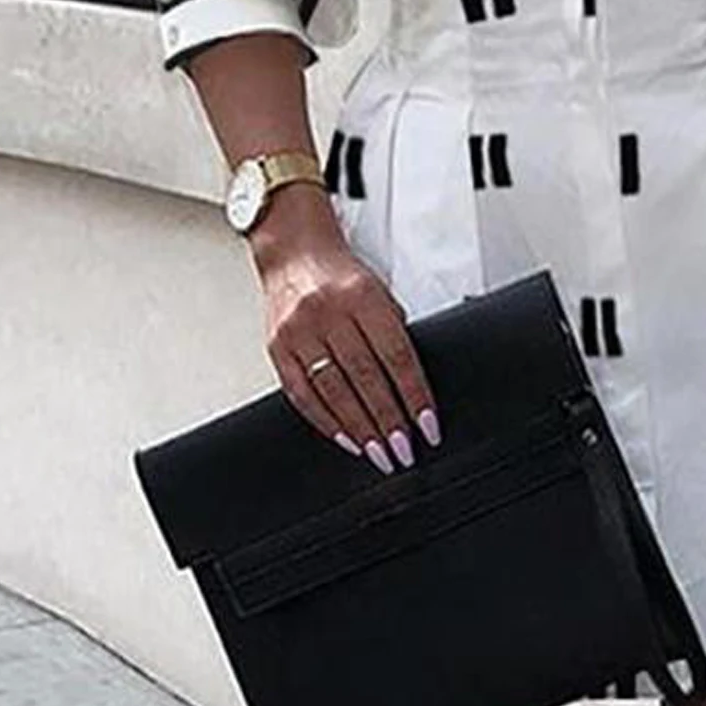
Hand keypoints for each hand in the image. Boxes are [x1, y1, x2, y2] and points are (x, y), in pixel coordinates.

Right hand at [256, 201, 441, 474]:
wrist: (293, 252)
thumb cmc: (342, 276)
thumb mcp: (379, 291)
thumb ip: (394, 331)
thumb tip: (414, 388)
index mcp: (362, 296)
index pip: (396, 355)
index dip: (415, 395)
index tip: (428, 425)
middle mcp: (328, 312)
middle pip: (365, 377)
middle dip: (388, 421)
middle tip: (404, 451)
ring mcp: (299, 331)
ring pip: (333, 391)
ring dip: (360, 429)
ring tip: (379, 453)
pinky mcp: (277, 347)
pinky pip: (302, 393)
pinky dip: (326, 421)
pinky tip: (346, 438)